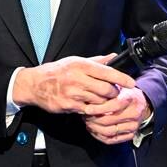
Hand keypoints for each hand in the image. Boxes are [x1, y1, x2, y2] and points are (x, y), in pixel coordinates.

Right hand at [12, 54, 135, 113]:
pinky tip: (92, 105)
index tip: (131, 83)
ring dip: (105, 102)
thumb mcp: (75, 61)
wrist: (35, 84)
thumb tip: (114, 56)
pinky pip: (90, 110)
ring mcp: (73, 93)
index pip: (107, 72)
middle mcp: (77, 79)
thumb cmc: (56, 72)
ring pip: (100, 101)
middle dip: (114, 93)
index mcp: (80, 65)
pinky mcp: (70, 106)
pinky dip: (94, 109)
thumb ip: (96, 61)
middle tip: (114, 92)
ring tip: (102, 99)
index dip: (122, 78)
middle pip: (107, 89)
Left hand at [83, 86, 151, 144]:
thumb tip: (90, 95)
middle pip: (109, 120)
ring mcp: (133, 127)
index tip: (87, 108)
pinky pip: (110, 140)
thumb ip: (106, 90)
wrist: (140, 104)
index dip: (98, 108)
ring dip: (94, 128)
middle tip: (84, 116)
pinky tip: (92, 128)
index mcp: (131, 100)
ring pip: (108, 132)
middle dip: (93, 119)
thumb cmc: (123, 93)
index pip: (114, 106)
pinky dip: (98, 135)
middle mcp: (134, 115)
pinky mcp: (130, 135)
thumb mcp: (117, 87)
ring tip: (87, 121)